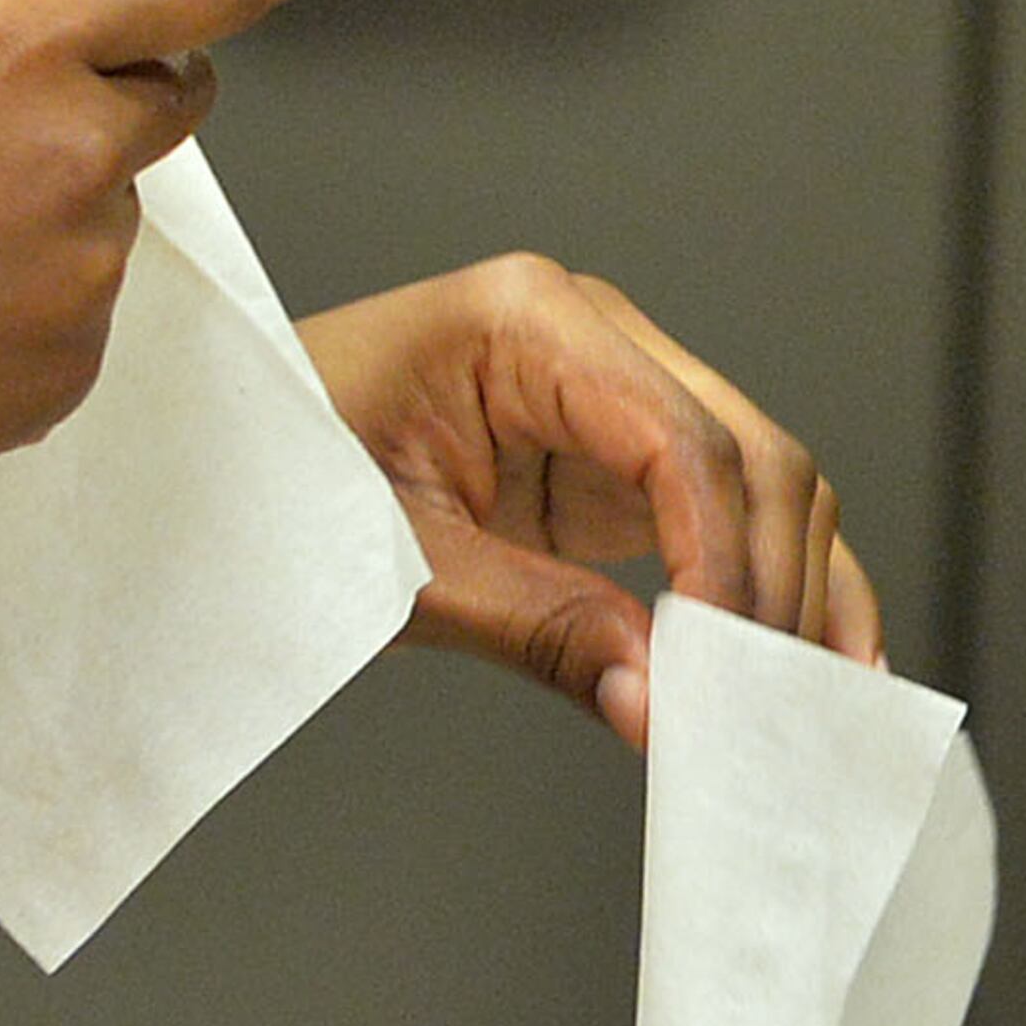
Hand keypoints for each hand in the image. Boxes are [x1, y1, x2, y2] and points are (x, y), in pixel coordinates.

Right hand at [0, 0, 314, 581]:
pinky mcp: (65, 371)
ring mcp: (80, 269)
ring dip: (38, 224)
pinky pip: (65, 322)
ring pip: (99, 220)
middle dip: (113, 100)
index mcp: (3, 40)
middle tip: (8, 137)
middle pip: (165, 99)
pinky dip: (8, 320)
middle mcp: (70, 146)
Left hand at [297, 256, 882, 746]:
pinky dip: (767, 583)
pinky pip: (721, 510)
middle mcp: (583, 333)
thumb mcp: (396, 563)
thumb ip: (537, 624)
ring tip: (803, 704)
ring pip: (759, 483)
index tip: (730, 667)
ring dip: (792, 590)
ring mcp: (607, 389)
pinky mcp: (609, 452)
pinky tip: (808, 662)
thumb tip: (659, 696)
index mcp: (524, 320)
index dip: (724, 561)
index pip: (679, 440)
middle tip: (777, 704)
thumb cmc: (277, 475)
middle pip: (746, 454)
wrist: (217, 464)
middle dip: (773, 582)